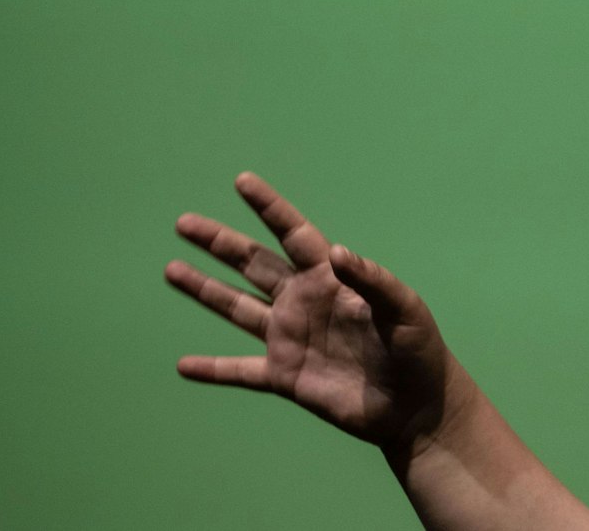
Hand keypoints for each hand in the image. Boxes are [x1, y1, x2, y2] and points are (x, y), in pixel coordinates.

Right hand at [165, 172, 473, 458]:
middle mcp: (303, 302)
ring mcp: (291, 339)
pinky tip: (183, 365)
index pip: (294, 234)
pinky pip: (240, 371)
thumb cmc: (418, 350)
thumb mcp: (403, 309)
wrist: (415, 406)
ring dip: (204, 290)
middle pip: (252, 264)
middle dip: (219, 243)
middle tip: (183, 222)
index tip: (242, 181)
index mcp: (330, 279)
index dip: (269, 208)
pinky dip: (212, 369)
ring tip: (171, 269)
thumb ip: (371, 279)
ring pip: (237, 309)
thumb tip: (335, 251)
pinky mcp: (285, 377)